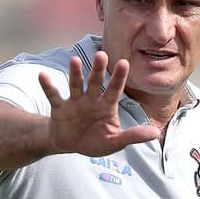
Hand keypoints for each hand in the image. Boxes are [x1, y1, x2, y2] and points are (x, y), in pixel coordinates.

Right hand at [38, 51, 159, 156]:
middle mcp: (92, 99)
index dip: (119, 77)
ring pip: (76, 85)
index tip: (124, 62)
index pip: (115, 89)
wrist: (70, 145)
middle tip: (101, 54)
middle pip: (95, 82)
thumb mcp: (115, 141)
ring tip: (74, 60)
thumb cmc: (96, 140)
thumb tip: (156, 134)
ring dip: (75, 74)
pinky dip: (48, 86)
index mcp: (107, 106)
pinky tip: (43, 75)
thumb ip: (133, 136)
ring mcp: (75, 102)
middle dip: (98, 69)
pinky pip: (54, 96)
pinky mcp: (60, 108)